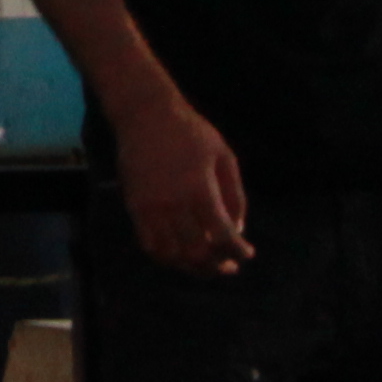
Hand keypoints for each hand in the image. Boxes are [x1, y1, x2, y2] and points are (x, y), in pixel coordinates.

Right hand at [122, 99, 250, 274]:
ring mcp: (151, 208)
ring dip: (192, 267)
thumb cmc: (191, 132)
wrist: (145, 115)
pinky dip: (166, 257)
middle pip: (197, 252)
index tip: (247, 254)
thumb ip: (235, 195)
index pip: (222, 235)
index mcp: (200, 190)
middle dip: (217, 265)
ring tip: (206, 266)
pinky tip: (179, 255)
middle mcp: (174, 204)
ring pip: (172, 255)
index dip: (237, 250)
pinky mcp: (134, 208)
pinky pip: (149, 245)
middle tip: (228, 266)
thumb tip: (238, 230)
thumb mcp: (225, 156)